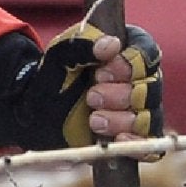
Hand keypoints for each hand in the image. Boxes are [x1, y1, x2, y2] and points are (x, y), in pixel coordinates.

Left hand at [0, 24, 163, 149]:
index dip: (129, 65)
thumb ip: (82, 46)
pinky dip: (136, 142)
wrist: (35, 111)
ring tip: (95, 120)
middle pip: (151, 87)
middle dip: (121, 94)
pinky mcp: (131, 136)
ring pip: (149, 116)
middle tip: (92, 97)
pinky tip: (118, 139)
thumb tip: (111, 45)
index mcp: (124, 53)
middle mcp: (138, 81)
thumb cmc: (52, 77)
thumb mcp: (59, 56)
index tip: (100, 73)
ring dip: (122, 119)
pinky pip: (148, 142)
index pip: (147, 53)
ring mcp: (137, 110)